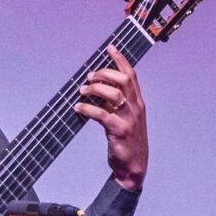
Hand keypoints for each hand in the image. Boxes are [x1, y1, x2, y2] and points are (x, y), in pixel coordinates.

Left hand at [73, 45, 147, 190]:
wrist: (133, 167)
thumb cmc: (126, 141)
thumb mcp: (125, 118)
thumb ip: (116, 103)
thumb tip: (97, 89)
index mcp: (138, 103)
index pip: (131, 75)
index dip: (120, 59)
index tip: (110, 47)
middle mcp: (136, 108)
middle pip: (123, 80)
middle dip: (104, 73)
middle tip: (90, 77)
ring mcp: (129, 119)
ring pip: (113, 94)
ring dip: (94, 89)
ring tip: (82, 91)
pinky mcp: (119, 131)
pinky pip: (101, 114)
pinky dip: (87, 108)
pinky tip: (78, 108)